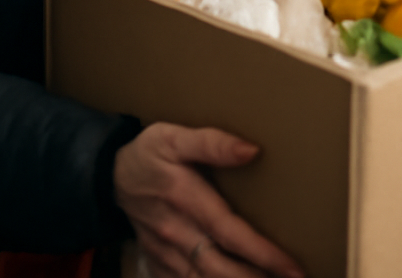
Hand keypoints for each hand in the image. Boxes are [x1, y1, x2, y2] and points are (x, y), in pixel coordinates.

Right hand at [114, 123, 303, 277]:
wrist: (109, 177)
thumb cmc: (149, 154)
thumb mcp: (174, 137)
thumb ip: (212, 143)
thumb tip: (251, 150)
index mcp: (185, 200)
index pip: (230, 232)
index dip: (262, 253)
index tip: (292, 266)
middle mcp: (176, 232)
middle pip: (220, 268)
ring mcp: (166, 253)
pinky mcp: (159, 264)